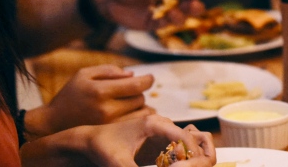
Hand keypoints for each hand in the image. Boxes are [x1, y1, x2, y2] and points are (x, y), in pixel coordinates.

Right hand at [29, 66, 153, 135]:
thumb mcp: (84, 74)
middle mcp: (107, 110)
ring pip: (141, 113)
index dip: (148, 80)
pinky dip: (138, 118)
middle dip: (138, 92)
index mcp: (100, 91)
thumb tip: (133, 75)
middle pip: (140, 99)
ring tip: (129, 103)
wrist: (53, 123)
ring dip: (140, 106)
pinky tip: (130, 114)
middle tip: (129, 91)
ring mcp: (110, 125)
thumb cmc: (70, 95)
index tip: (150, 78)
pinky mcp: (111, 136)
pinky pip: (135, 125)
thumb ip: (109, 70)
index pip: (136, 86)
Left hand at [80, 116, 214, 166]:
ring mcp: (163, 132)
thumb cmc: (103, 147)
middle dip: (195, 159)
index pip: (185, 137)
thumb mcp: (117, 163)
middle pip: (193, 139)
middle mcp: (163, 125)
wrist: (92, 139)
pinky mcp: (160, 141)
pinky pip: (180, 151)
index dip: (190, 156)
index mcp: (154, 124)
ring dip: (190, 161)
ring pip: (190, 145)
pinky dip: (182, 163)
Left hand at [93, 0, 204, 30]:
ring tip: (172, 12)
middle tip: (191, 6)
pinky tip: (164, 18)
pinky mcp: (153, 24)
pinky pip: (165, 25)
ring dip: (181, 16)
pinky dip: (166, 22)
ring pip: (181, 18)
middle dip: (195, 7)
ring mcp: (163, 12)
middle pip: (191, 5)